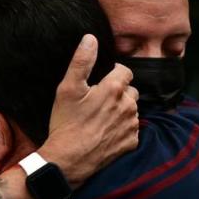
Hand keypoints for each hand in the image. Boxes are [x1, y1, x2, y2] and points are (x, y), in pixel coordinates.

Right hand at [40, 34, 139, 187]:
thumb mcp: (67, 88)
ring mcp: (132, 125)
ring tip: (100, 118)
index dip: (113, 74)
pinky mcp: (132, 142)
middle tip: (98, 102)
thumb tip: (90, 38)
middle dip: (119, 93)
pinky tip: (106, 132)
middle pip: (131, 90)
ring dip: (121, 110)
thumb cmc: (66, 123)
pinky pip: (132, 129)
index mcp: (115, 89)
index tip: (100, 83)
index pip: (125, 71)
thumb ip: (82, 61)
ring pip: (132, 110)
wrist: (69, 160)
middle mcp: (129, 106)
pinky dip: (122, 129)